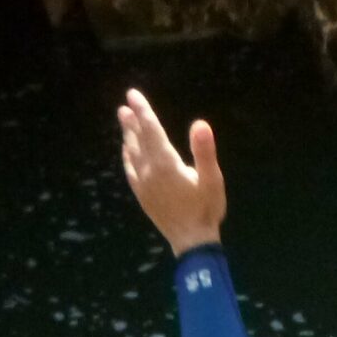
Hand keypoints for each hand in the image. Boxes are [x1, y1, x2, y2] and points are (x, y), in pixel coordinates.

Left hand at [117, 88, 225, 256]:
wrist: (192, 242)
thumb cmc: (206, 209)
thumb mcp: (212, 179)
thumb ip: (204, 151)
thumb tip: (200, 124)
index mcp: (165, 163)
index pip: (151, 130)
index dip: (142, 110)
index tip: (132, 94)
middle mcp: (149, 171)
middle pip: (138, 140)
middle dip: (132, 121)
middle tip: (125, 105)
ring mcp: (143, 185)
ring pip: (132, 154)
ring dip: (128, 136)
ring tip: (124, 120)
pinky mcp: (143, 196)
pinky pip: (130, 171)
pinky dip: (127, 157)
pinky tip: (126, 152)